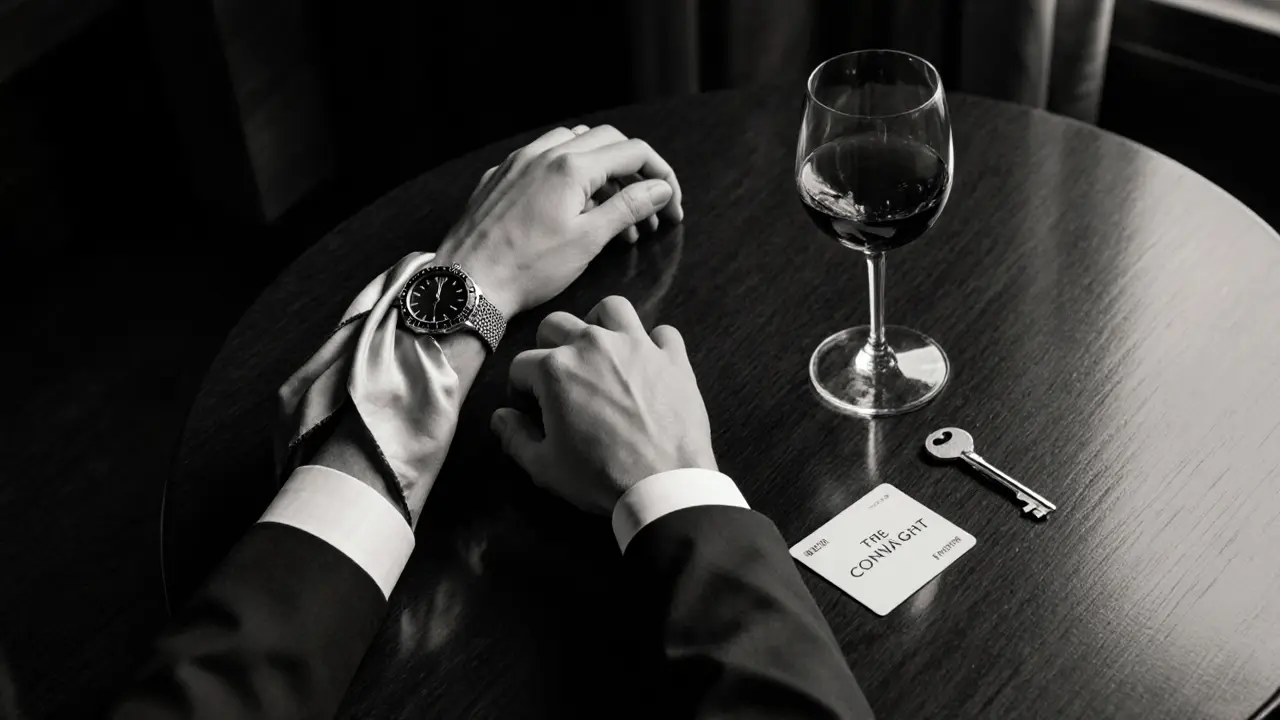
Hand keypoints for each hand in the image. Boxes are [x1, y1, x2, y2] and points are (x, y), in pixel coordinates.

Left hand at [434, 125, 683, 316]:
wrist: (468, 283)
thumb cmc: (527, 267)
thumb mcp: (589, 239)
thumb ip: (629, 207)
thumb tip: (660, 189)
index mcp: (571, 166)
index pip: (633, 152)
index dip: (661, 176)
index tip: (671, 206)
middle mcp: (543, 153)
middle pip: (606, 141)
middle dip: (634, 171)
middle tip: (646, 209)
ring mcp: (517, 163)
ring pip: (572, 145)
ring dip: (601, 171)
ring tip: (612, 213)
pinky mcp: (499, 179)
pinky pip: (541, 160)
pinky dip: (567, 175)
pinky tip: (570, 208)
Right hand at [491, 296, 716, 514]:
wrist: (664, 486)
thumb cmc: (599, 477)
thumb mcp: (544, 467)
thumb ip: (515, 436)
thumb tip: (500, 416)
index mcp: (555, 369)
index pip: (521, 364)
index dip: (521, 387)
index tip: (531, 404)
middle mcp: (593, 344)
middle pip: (557, 324)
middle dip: (549, 347)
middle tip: (560, 377)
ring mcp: (637, 345)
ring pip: (611, 309)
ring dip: (600, 324)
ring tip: (601, 350)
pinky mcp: (673, 357)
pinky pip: (662, 332)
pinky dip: (653, 344)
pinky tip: (649, 364)